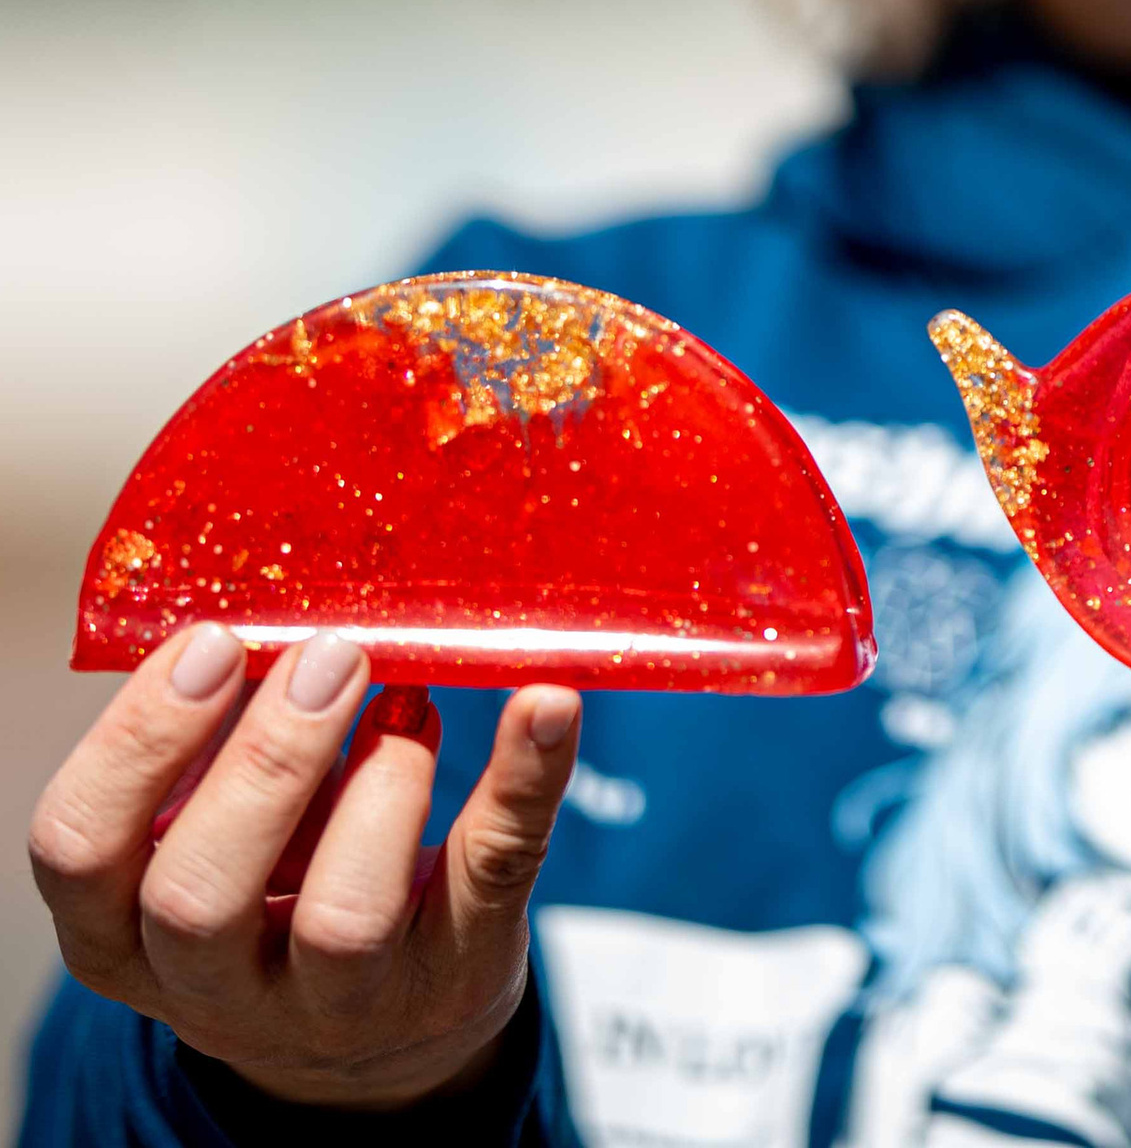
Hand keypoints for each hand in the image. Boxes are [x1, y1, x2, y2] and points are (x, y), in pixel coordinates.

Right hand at [29, 622, 579, 1108]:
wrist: (390, 1026)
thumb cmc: (288, 882)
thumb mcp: (221, 835)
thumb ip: (227, 746)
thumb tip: (279, 608)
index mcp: (127, 931)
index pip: (78, 849)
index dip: (137, 741)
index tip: (215, 641)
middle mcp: (216, 986)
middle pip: (197, 896)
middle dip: (265, 761)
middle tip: (329, 656)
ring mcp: (340, 999)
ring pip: (341, 917)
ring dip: (381, 785)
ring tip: (410, 702)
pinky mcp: (456, 969)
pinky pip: (494, 871)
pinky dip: (525, 777)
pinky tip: (547, 702)